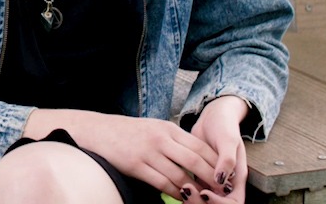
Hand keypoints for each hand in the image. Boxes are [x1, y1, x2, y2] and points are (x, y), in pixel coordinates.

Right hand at [61, 111, 219, 200]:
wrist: (98, 130)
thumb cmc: (129, 133)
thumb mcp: (154, 130)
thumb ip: (175, 142)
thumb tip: (198, 159)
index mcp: (168, 128)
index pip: (200, 146)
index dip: (216, 164)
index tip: (227, 177)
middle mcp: (161, 138)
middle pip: (195, 160)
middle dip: (212, 179)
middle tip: (223, 192)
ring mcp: (148, 151)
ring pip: (180, 174)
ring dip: (195, 190)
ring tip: (205, 200)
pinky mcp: (136, 164)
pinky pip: (161, 182)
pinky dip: (174, 192)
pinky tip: (182, 198)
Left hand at [189, 96, 248, 203]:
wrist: (213, 117)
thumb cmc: (224, 126)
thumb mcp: (228, 140)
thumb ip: (227, 160)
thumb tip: (221, 181)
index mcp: (237, 178)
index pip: (234, 202)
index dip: (220, 202)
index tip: (204, 193)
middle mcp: (226, 182)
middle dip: (202, 203)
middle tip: (186, 191)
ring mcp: (212, 179)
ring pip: (204, 200)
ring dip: (193, 199)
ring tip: (181, 188)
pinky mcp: (199, 174)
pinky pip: (195, 190)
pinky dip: (187, 191)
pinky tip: (176, 185)